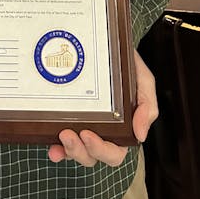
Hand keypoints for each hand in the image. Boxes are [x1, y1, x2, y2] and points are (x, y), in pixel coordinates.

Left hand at [47, 49, 157, 166]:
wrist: (108, 43)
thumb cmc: (127, 64)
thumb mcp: (144, 81)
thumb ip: (147, 106)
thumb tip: (140, 135)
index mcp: (122, 128)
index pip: (114, 153)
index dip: (101, 150)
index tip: (88, 134)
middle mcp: (103, 131)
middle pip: (92, 156)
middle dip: (80, 151)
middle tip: (69, 135)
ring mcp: (84, 125)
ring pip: (76, 151)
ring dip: (68, 150)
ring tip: (61, 135)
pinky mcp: (68, 118)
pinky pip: (61, 140)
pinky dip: (56, 148)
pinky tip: (51, 146)